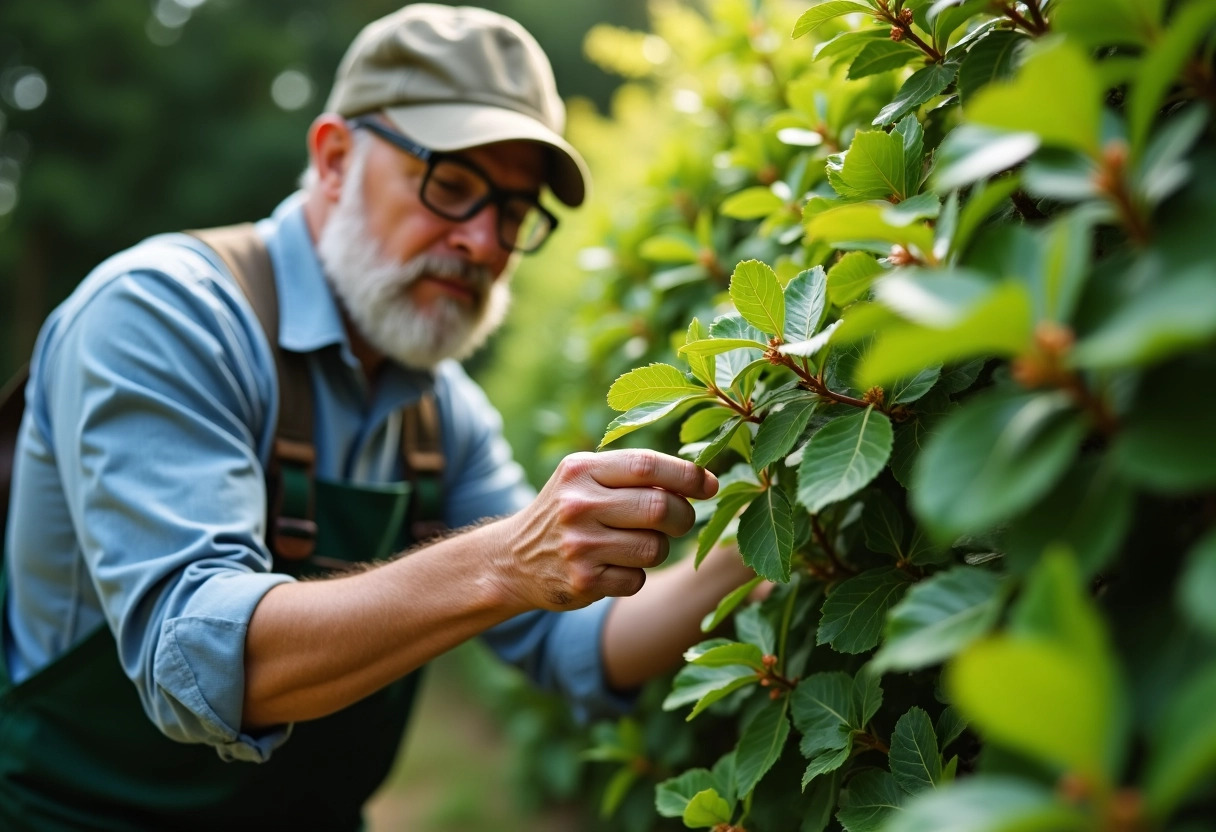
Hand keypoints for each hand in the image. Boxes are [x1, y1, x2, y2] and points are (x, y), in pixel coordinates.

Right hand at [496, 450, 717, 610]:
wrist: (512, 559)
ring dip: (658, 548)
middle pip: (659, 508)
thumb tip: (703, 478)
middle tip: (679, 521)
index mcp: (581, 470)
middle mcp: (577, 504)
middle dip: (683, 517)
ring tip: (636, 544)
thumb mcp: (585, 478)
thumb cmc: (567, 511)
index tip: (709, 485)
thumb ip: (633, 473)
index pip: (647, 465)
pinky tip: (614, 567)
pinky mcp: (583, 581)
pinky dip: (636, 575)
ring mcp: (579, 545)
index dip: (687, 475)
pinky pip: (638, 579)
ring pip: (655, 548)